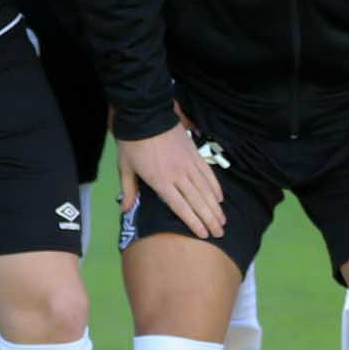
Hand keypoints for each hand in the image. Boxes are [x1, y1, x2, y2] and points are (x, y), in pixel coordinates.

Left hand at [119, 124, 225, 238]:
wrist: (145, 114)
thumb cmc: (132, 142)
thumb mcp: (125, 167)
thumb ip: (129, 190)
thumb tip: (125, 210)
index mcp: (160, 181)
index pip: (180, 207)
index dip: (193, 222)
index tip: (203, 234)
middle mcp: (177, 174)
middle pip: (197, 201)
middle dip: (210, 219)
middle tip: (220, 234)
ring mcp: (188, 163)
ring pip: (206, 189)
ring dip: (216, 206)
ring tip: (223, 220)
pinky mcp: (194, 153)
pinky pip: (208, 173)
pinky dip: (215, 186)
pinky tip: (220, 198)